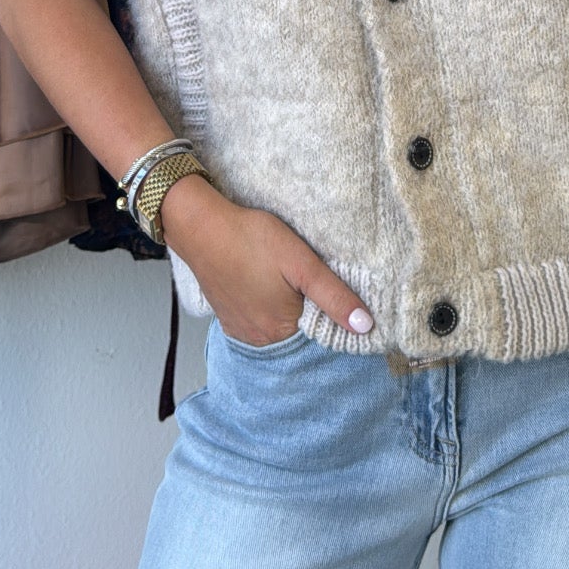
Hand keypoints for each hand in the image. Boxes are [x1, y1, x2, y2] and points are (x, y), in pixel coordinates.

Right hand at [159, 172, 374, 346]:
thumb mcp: (301, 262)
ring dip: (290, 316)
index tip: (340, 302)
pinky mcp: (229, 319)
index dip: (335, 323)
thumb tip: (366, 327)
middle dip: (312, 318)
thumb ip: (334, 296)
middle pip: (300, 337)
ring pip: (279, 331)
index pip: (322, 340)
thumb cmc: (251, 240)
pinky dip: (269, 314)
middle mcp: (260, 340)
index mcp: (282, 331)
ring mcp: (242, 331)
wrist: (202, 227)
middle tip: (313, 288)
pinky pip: (259, 325)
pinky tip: (271, 291)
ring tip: (293, 288)